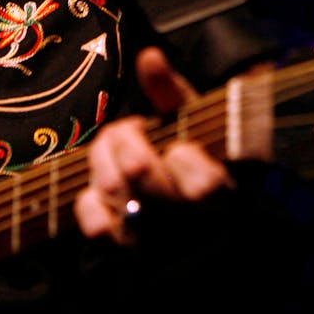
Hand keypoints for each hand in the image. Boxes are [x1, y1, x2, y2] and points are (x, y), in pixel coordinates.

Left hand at [74, 46, 233, 244]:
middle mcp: (192, 226)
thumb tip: (149, 56)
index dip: (185, 161)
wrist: (186, 231)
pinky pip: (99, 231)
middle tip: (127, 133)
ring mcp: (158, 244)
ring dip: (105, 168)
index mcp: (222, 193)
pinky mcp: (127, 257)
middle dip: (129, 147)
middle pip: (149, 185)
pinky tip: (96, 192)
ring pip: (119, 202)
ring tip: (111, 155)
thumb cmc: (191, 164)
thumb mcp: (192, 126)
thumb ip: (171, 92)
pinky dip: (90, 206)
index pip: (207, 186)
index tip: (179, 147)